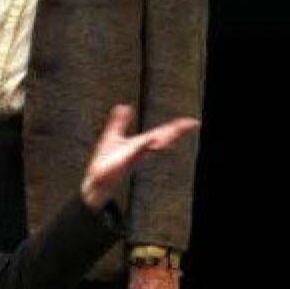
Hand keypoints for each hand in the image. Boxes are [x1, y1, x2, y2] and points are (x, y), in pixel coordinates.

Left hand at [80, 105, 199, 209]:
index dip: (178, 127)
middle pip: (162, 138)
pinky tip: (150, 140)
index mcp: (141, 144)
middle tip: (191, 124)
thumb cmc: (106, 163)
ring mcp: (133, 157)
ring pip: (151, 146)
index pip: (162, 132)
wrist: (97, 182)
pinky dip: (144, 146)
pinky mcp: (123, 163)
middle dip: (177, 131)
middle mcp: (140, 151)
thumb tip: (124, 106)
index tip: (192, 122)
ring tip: (176, 130)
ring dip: (163, 138)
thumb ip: (119, 122)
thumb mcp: (113, 135)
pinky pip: (135, 153)